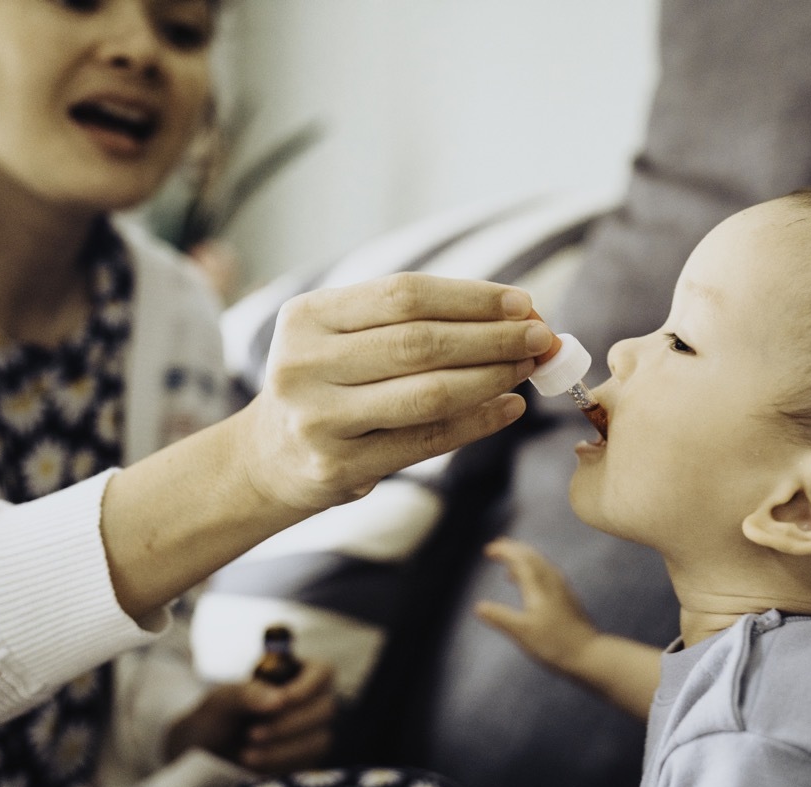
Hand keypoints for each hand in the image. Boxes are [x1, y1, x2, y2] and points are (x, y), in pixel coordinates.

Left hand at [164, 659, 335, 773]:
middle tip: (254, 733)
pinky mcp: (306, 758)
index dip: (308, 686)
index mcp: (297, 674)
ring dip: (284, 749)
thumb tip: (279, 700)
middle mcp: (312, 701)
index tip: (283, 699)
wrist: (208, 749)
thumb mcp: (223, 699)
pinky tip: (254, 763)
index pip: (322, 672)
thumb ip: (248, 693)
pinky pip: (307, 763)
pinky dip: (280, 764)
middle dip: (289, 724)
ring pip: (319, 740)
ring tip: (247, 753)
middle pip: (325, 709)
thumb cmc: (218, 714)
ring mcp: (312, 731)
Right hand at [236, 273, 553, 514]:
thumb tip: (515, 312)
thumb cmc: (328, 382)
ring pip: (429, 393)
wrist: (271, 456)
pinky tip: (509, 407)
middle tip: (540, 337)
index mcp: (307, 316)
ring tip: (528, 367)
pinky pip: (426, 441)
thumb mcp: (342, 335)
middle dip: (492, 337)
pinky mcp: (339, 468)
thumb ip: (410, 319)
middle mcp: (305, 365)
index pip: (405, 294)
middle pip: (420, 342)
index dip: (472, 297)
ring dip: (492, 377)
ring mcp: (319, 420)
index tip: (523, 303)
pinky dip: (477, 422)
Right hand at [476, 537, 599, 674]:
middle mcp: (552, 582)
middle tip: (496, 547)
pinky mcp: (567, 598)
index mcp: (538, 586)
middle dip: (513, 548)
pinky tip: (529, 585)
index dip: (504, 551)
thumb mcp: (522, 632)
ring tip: (509, 563)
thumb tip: (479, 607)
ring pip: (541, 564)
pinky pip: (547, 574)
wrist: (589, 655)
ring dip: (523, 558)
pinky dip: (533, 571)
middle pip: (531, 556)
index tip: (488, 550)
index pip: (520, 559)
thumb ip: (500, 617)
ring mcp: (562, 589)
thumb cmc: (555, 645)